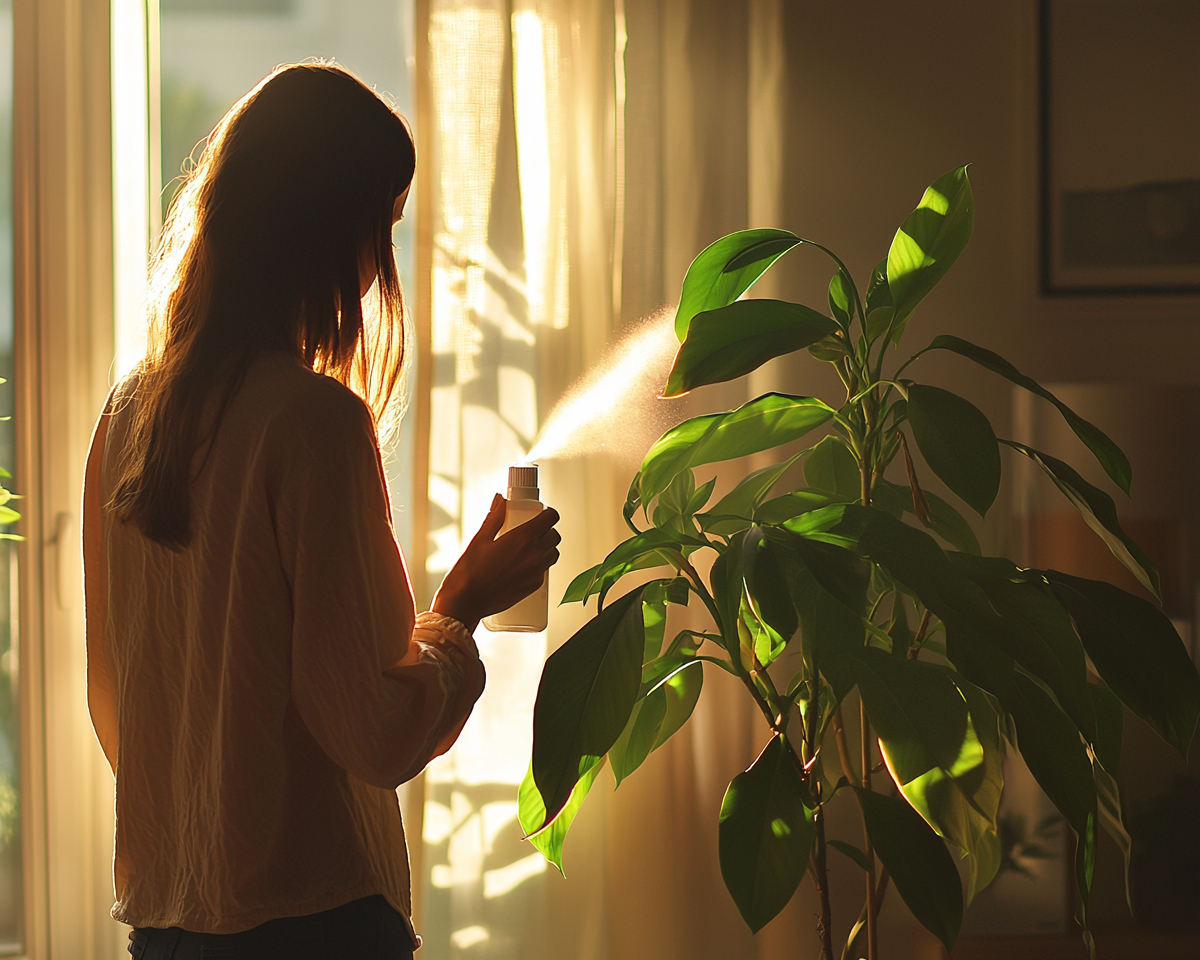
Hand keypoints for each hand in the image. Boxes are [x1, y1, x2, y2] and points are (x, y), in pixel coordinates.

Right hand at [431, 493, 560, 631]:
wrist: (466, 602)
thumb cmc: (469, 572)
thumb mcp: (480, 539)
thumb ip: (494, 517)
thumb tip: (500, 500)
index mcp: (522, 539)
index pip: (550, 519)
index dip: (548, 513)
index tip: (540, 513)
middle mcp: (534, 555)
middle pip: (555, 536)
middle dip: (547, 530)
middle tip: (532, 530)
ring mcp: (536, 573)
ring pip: (553, 554)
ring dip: (546, 548)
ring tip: (529, 547)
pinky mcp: (534, 587)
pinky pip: (545, 571)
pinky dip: (539, 565)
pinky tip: (523, 565)